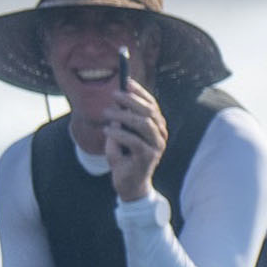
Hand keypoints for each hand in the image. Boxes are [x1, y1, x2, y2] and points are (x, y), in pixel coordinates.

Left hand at [103, 79, 168, 202]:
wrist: (128, 183)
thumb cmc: (123, 156)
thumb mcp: (119, 135)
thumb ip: (120, 122)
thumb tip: (117, 105)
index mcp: (156, 126)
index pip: (152, 105)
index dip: (140, 92)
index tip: (126, 82)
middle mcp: (160, 134)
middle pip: (149, 112)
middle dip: (131, 100)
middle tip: (113, 95)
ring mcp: (157, 146)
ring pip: (144, 124)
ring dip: (124, 116)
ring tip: (106, 113)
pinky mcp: (148, 157)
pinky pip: (134, 141)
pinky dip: (119, 133)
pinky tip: (107, 130)